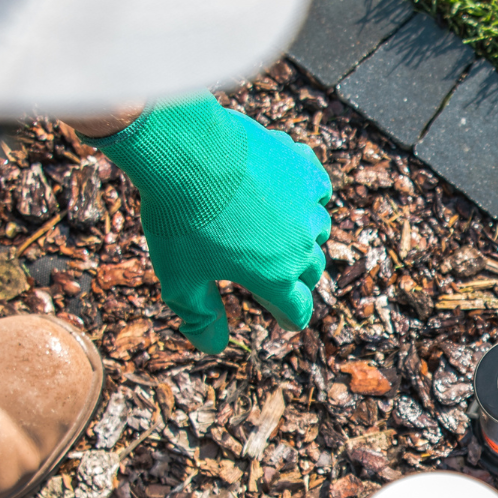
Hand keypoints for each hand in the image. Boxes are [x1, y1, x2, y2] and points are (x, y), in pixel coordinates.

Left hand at [86, 95, 330, 346]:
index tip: (279, 316)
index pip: (297, 311)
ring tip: (272, 229)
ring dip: (300, 236)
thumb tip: (214, 347)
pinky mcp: (303, 168)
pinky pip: (318, 189)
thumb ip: (201, 318)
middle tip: (266, 271)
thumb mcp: (180, 280)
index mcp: (275, 278)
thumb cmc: (178, 219)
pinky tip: (285, 193)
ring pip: (317, 231)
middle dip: (292, 277)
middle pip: (310, 272)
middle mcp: (300, 245)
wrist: (184, 150)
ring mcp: (306, 205)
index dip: (285, 316)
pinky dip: (306, 195)